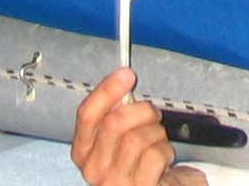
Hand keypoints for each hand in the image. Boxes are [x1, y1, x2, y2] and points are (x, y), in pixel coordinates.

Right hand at [71, 67, 204, 185]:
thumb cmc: (140, 160)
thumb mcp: (121, 136)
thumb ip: (116, 112)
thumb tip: (123, 80)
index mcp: (84, 151)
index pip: (87, 115)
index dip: (107, 90)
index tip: (126, 74)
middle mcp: (94, 170)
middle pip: (114, 123)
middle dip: (141, 111)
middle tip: (153, 114)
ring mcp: (115, 183)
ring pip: (137, 139)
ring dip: (156, 134)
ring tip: (157, 142)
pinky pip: (154, 156)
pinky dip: (165, 152)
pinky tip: (163, 160)